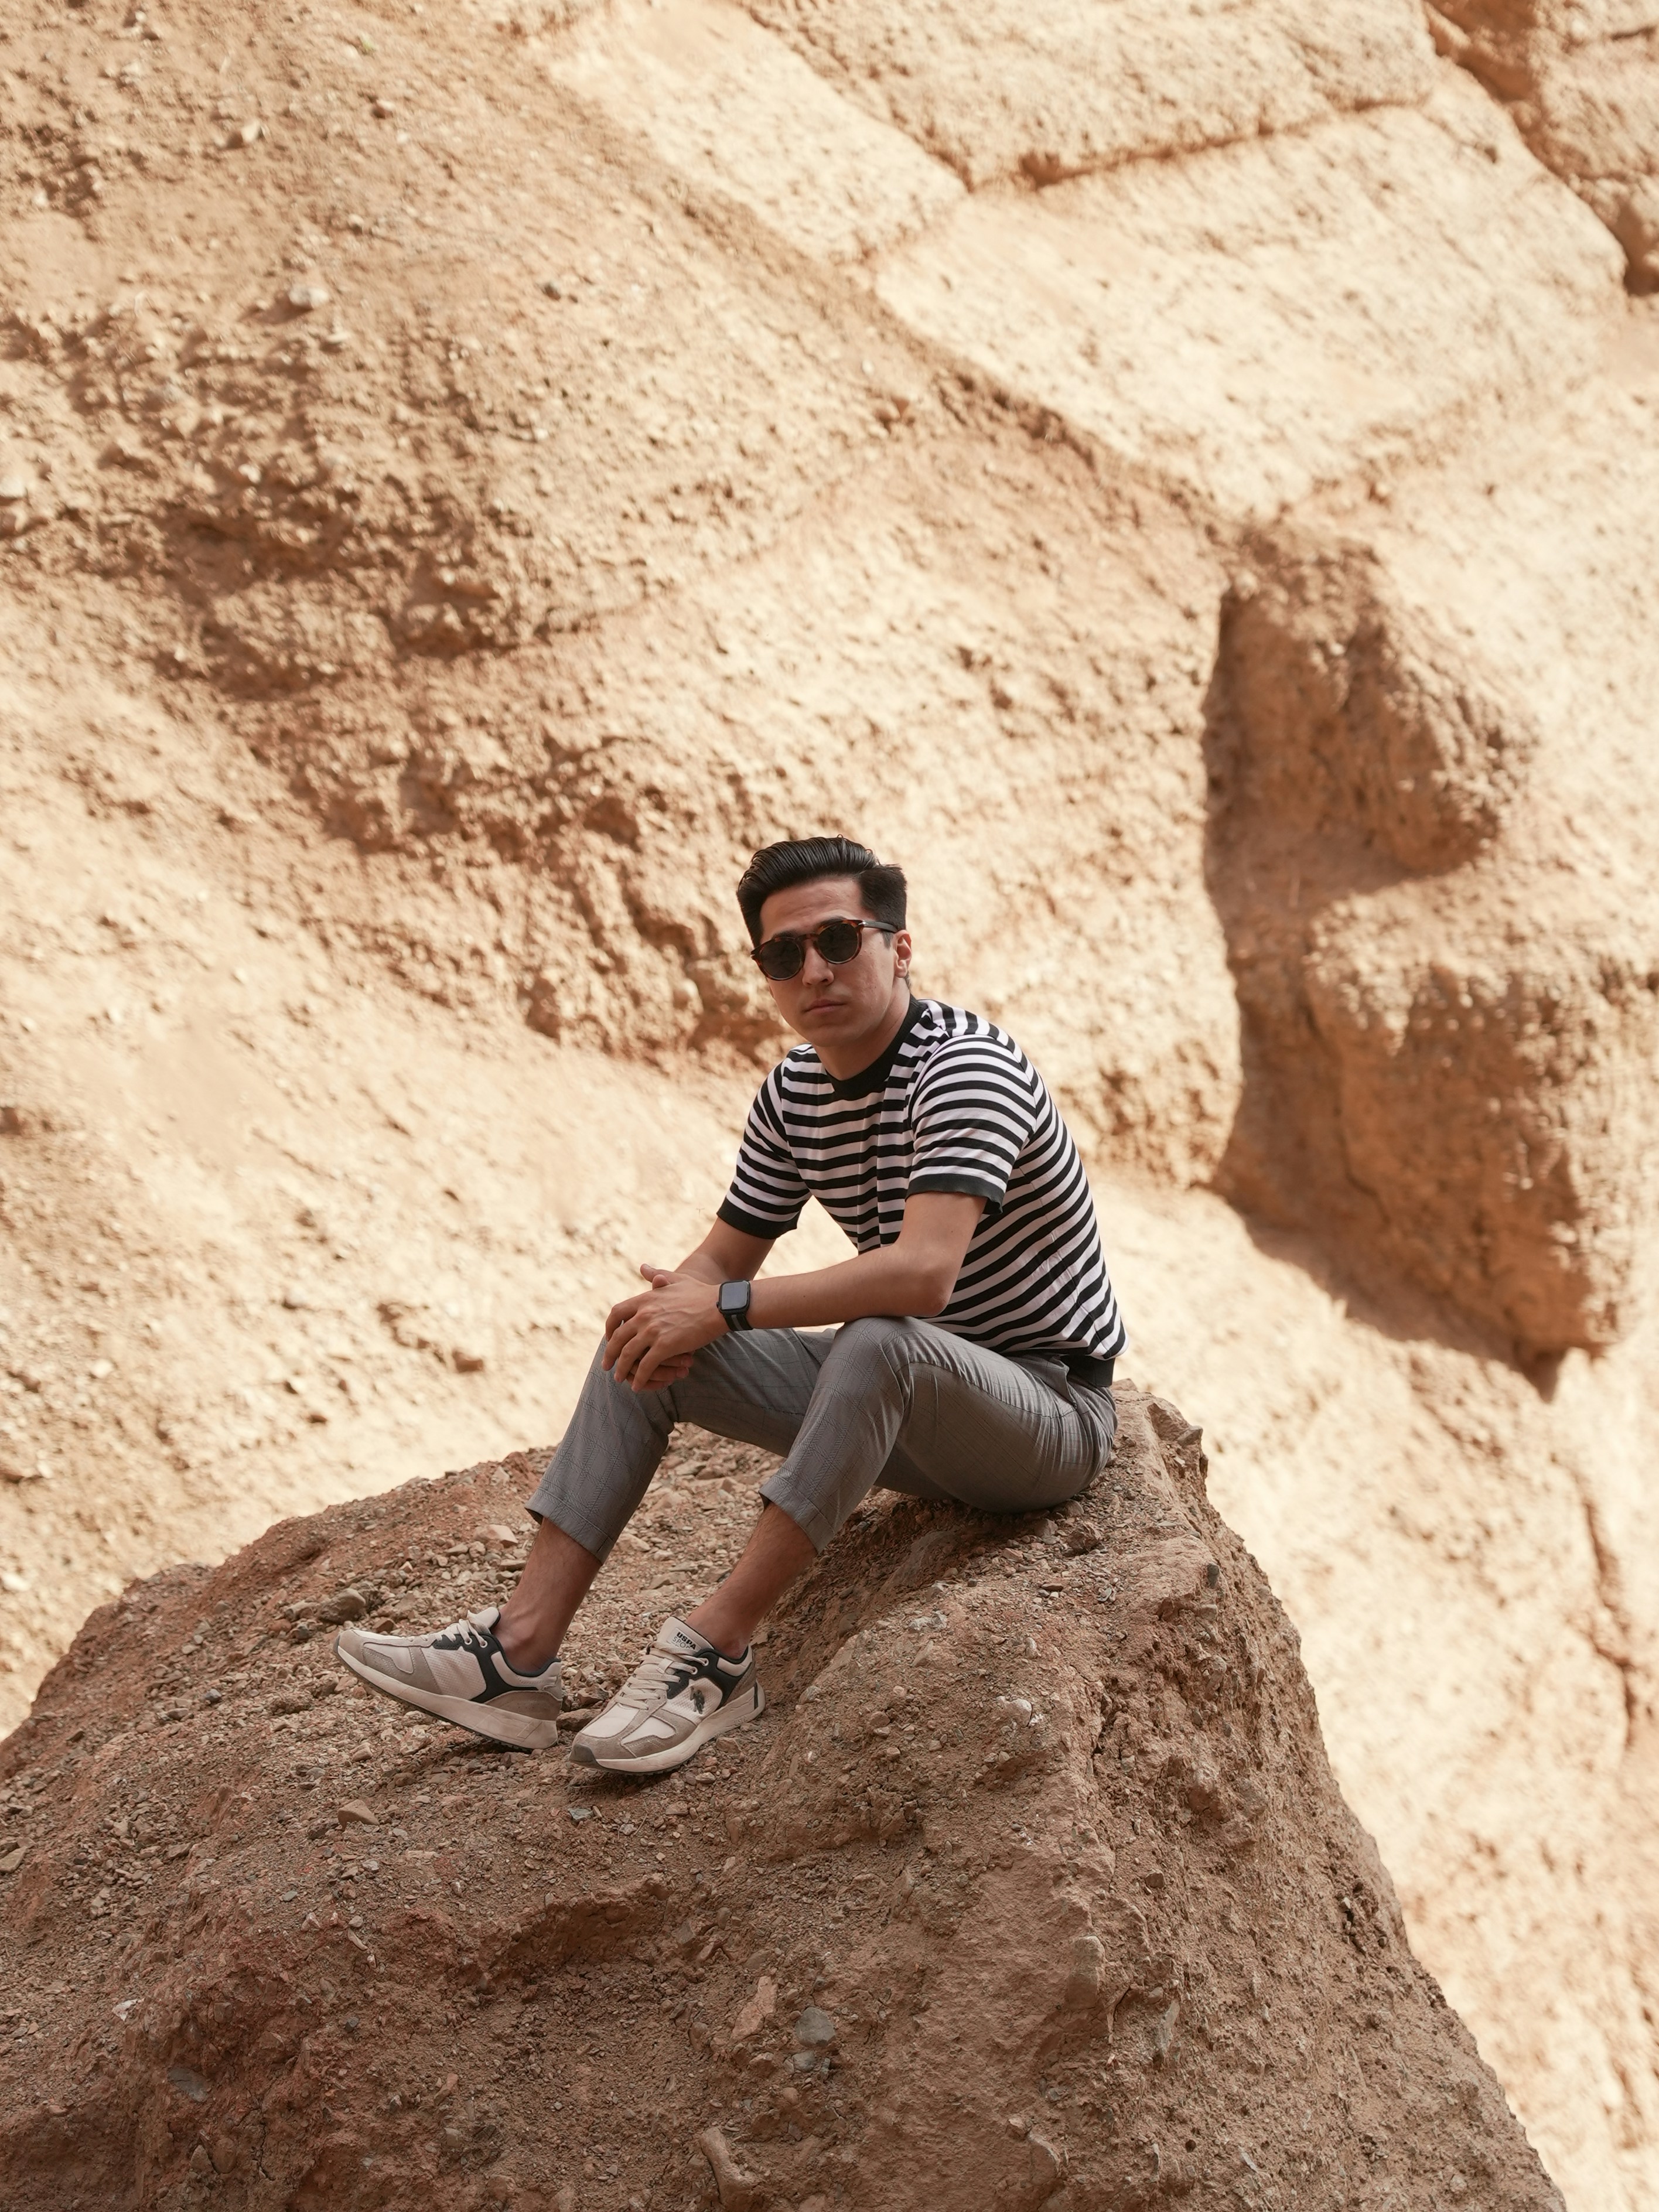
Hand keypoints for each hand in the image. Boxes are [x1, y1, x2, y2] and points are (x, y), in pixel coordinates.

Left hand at [604, 1263, 724, 1390]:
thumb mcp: (676, 1279)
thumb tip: (643, 1267)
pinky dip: (640, 1378)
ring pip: (628, 1354)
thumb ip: (657, 1275)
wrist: (720, 1306)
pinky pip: (645, 1366)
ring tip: (618, 1379)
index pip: (616, 1313)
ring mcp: (653, 1330)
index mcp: (645, 1299)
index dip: (609, 1327)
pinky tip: (638, 1386)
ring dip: (621, 1369)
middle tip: (606, 1365)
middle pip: (617, 1337)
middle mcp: (645, 1314)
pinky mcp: (665, 1346)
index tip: (609, 1337)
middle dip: (609, 1353)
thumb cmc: (701, 1293)